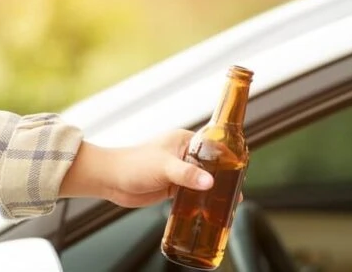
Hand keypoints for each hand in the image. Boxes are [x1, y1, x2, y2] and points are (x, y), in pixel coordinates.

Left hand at [61, 129, 238, 207]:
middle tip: (237, 192)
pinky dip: (200, 200)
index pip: (213, 146)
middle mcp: (184, 154)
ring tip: (228, 204)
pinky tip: (209, 210)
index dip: (228, 157)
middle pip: (211, 166)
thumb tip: (210, 183)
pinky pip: (192, 193)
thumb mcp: (165, 167)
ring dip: (213, 192)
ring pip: (202, 181)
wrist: (110, 179)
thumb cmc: (133, 164)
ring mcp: (178, 171)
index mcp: (184, 141)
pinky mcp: (172, 187)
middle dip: (224, 178)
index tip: (240, 169)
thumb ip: (188, 175)